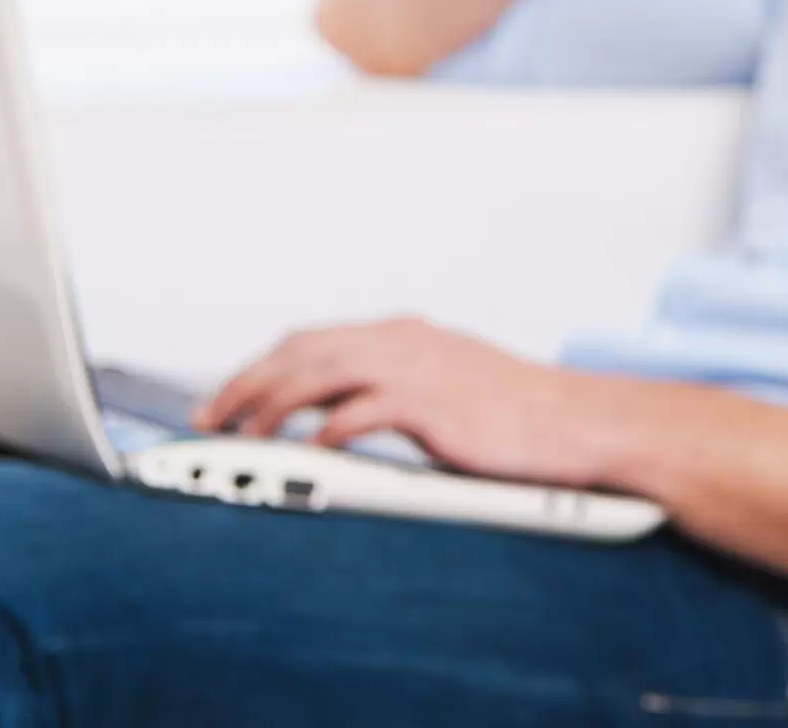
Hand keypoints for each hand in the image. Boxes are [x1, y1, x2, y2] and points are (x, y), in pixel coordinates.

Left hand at [194, 317, 633, 487]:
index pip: (312, 339)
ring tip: (239, 434)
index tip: (228, 395)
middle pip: (300, 349)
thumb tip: (345, 412)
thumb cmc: (522, 414)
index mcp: (406, 335)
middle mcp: (403, 342)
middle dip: (245, 382)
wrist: (578, 422)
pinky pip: (357, 412)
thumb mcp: (452, 384)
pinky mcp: (430, 404)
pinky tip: (302, 452)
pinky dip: (322, 430)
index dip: (262, 366)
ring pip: (317, 372)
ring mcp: (416, 368)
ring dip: (268, 403)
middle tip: (208, 416)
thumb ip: (399, 387)